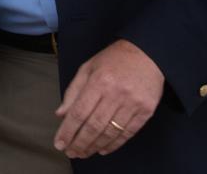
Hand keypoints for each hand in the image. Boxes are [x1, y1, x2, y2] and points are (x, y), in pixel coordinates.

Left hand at [53, 39, 163, 158]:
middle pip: (94, 126)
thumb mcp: (88, 68)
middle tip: (70, 152)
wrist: (147, 53)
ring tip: (84, 153)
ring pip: (110, 132)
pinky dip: (115, 144)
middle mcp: (116, 93)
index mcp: (99, 81)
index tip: (60, 143)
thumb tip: (61, 114)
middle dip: (79, 142)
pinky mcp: (146, 110)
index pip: (79, 112)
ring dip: (95, 146)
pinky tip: (103, 149)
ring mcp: (133, 103)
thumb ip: (73, 91)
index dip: (68, 130)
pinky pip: (128, 133)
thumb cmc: (113, 60)